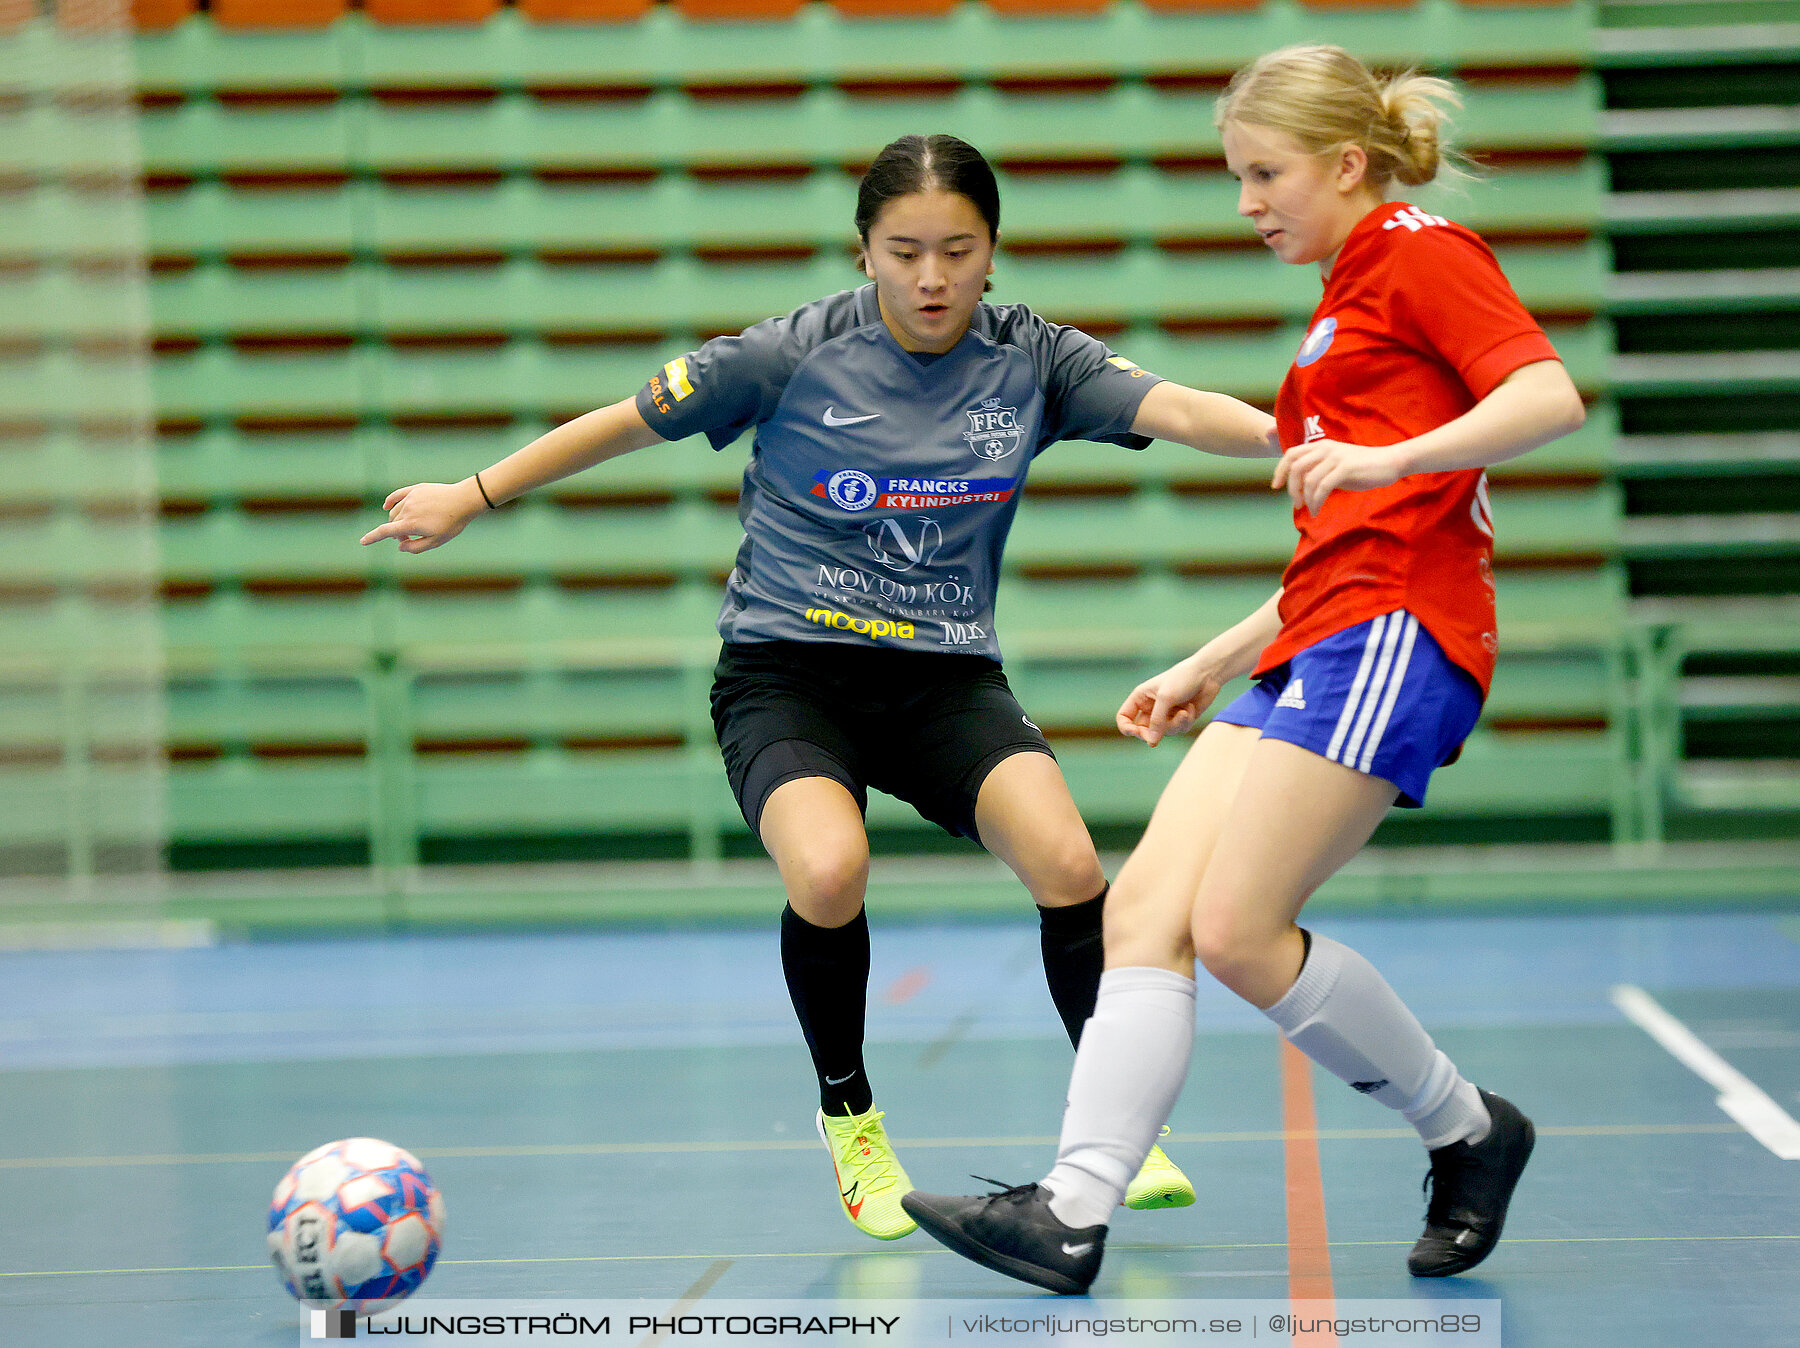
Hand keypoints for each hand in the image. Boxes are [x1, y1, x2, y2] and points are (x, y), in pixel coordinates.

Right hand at [359, 480, 484, 552]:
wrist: (464, 500)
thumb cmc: (452, 523)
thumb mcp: (436, 541)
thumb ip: (416, 547)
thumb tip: (400, 546)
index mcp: (410, 524)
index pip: (385, 532)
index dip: (372, 538)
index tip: (362, 542)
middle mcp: (407, 509)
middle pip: (392, 523)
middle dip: (397, 534)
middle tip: (410, 539)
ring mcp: (410, 497)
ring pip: (395, 511)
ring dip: (398, 521)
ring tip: (411, 527)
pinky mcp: (415, 489)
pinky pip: (397, 495)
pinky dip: (390, 502)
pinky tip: (386, 506)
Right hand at [1116, 654, 1228, 746]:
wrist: (1207, 674)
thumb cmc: (1183, 679)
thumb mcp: (1166, 698)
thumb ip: (1156, 721)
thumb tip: (1151, 743)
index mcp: (1141, 697)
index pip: (1124, 717)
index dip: (1127, 728)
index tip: (1136, 733)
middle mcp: (1151, 707)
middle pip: (1143, 731)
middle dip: (1153, 733)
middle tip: (1161, 732)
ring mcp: (1165, 714)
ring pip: (1163, 733)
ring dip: (1175, 725)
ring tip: (1185, 712)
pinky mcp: (1180, 719)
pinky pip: (1178, 730)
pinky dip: (1185, 721)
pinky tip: (1191, 708)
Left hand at [1271, 439, 1407, 514]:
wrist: (1389, 462)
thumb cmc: (1361, 467)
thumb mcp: (1335, 465)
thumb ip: (1317, 471)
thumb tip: (1299, 486)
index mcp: (1321, 446)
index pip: (1291, 454)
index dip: (1280, 470)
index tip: (1276, 486)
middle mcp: (1325, 448)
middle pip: (1295, 467)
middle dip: (1291, 488)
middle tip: (1296, 503)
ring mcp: (1335, 458)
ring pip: (1308, 480)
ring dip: (1305, 498)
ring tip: (1310, 509)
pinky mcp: (1345, 469)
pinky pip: (1322, 487)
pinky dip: (1316, 501)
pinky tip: (1316, 510)